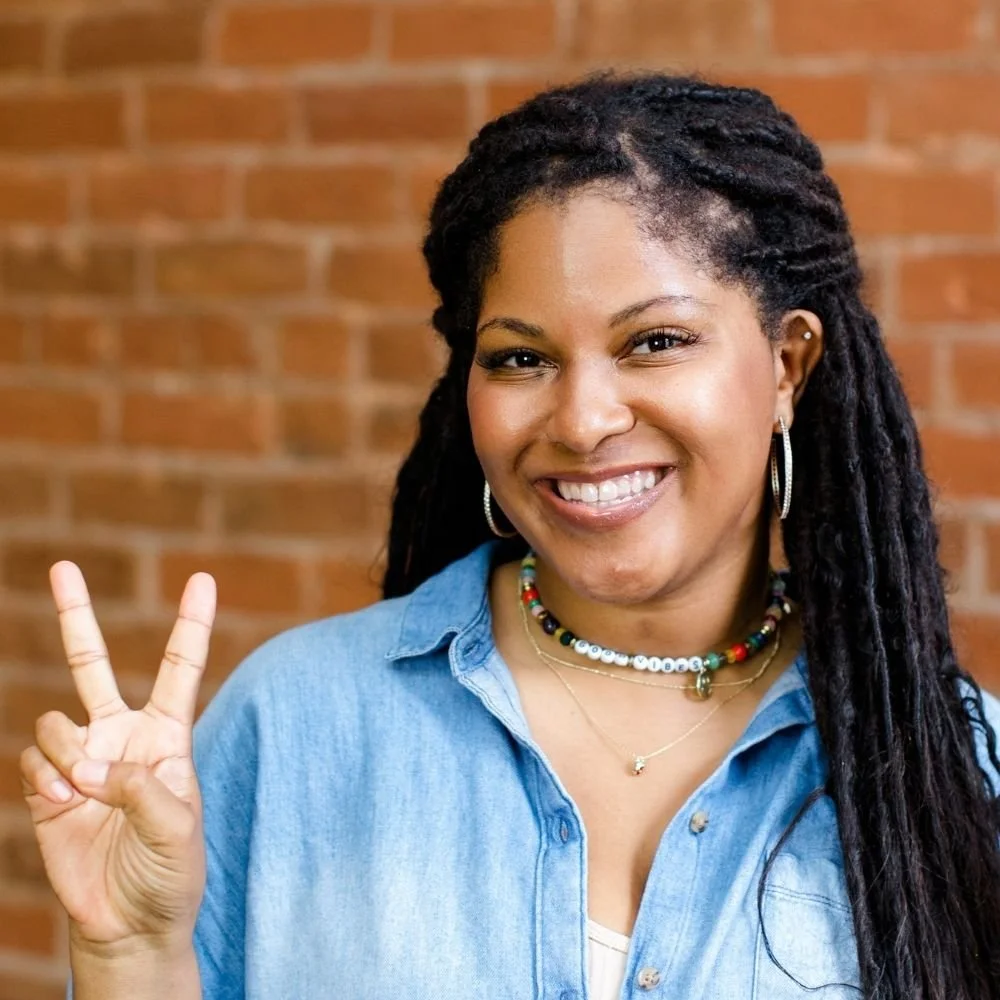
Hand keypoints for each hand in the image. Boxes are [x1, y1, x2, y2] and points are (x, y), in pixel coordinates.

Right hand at [19, 562, 215, 953]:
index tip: (202, 579)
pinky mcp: (48, 787)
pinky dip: (48, 781)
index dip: (191, 624)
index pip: (181, 668)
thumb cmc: (170, 873)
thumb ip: (140, 789)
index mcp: (167, 736)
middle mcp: (121, 737)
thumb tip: (91, 766)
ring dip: (68, 756)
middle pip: (94, 665)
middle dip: (76, 616)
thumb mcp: (177, 829)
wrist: (129, 922)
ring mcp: (81, 759)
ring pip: (55, 721)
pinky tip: (67, 804)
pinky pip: (34, 761)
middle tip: (62, 566)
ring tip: (87, 793)